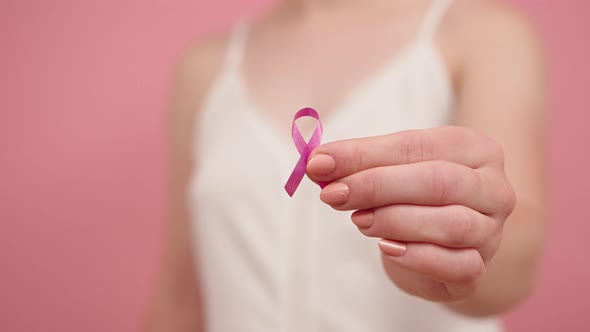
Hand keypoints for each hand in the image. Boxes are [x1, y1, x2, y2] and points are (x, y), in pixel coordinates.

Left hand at [306, 126, 515, 301]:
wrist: (439, 246)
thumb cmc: (414, 198)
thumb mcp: (391, 171)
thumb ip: (359, 164)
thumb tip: (318, 163)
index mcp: (473, 149)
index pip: (416, 146)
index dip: (364, 155)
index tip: (320, 163)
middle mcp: (493, 188)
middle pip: (438, 182)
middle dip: (377, 186)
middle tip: (333, 194)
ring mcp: (491, 231)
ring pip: (451, 223)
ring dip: (395, 221)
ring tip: (359, 220)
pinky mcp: (479, 270)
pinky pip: (457, 265)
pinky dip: (417, 257)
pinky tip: (387, 248)